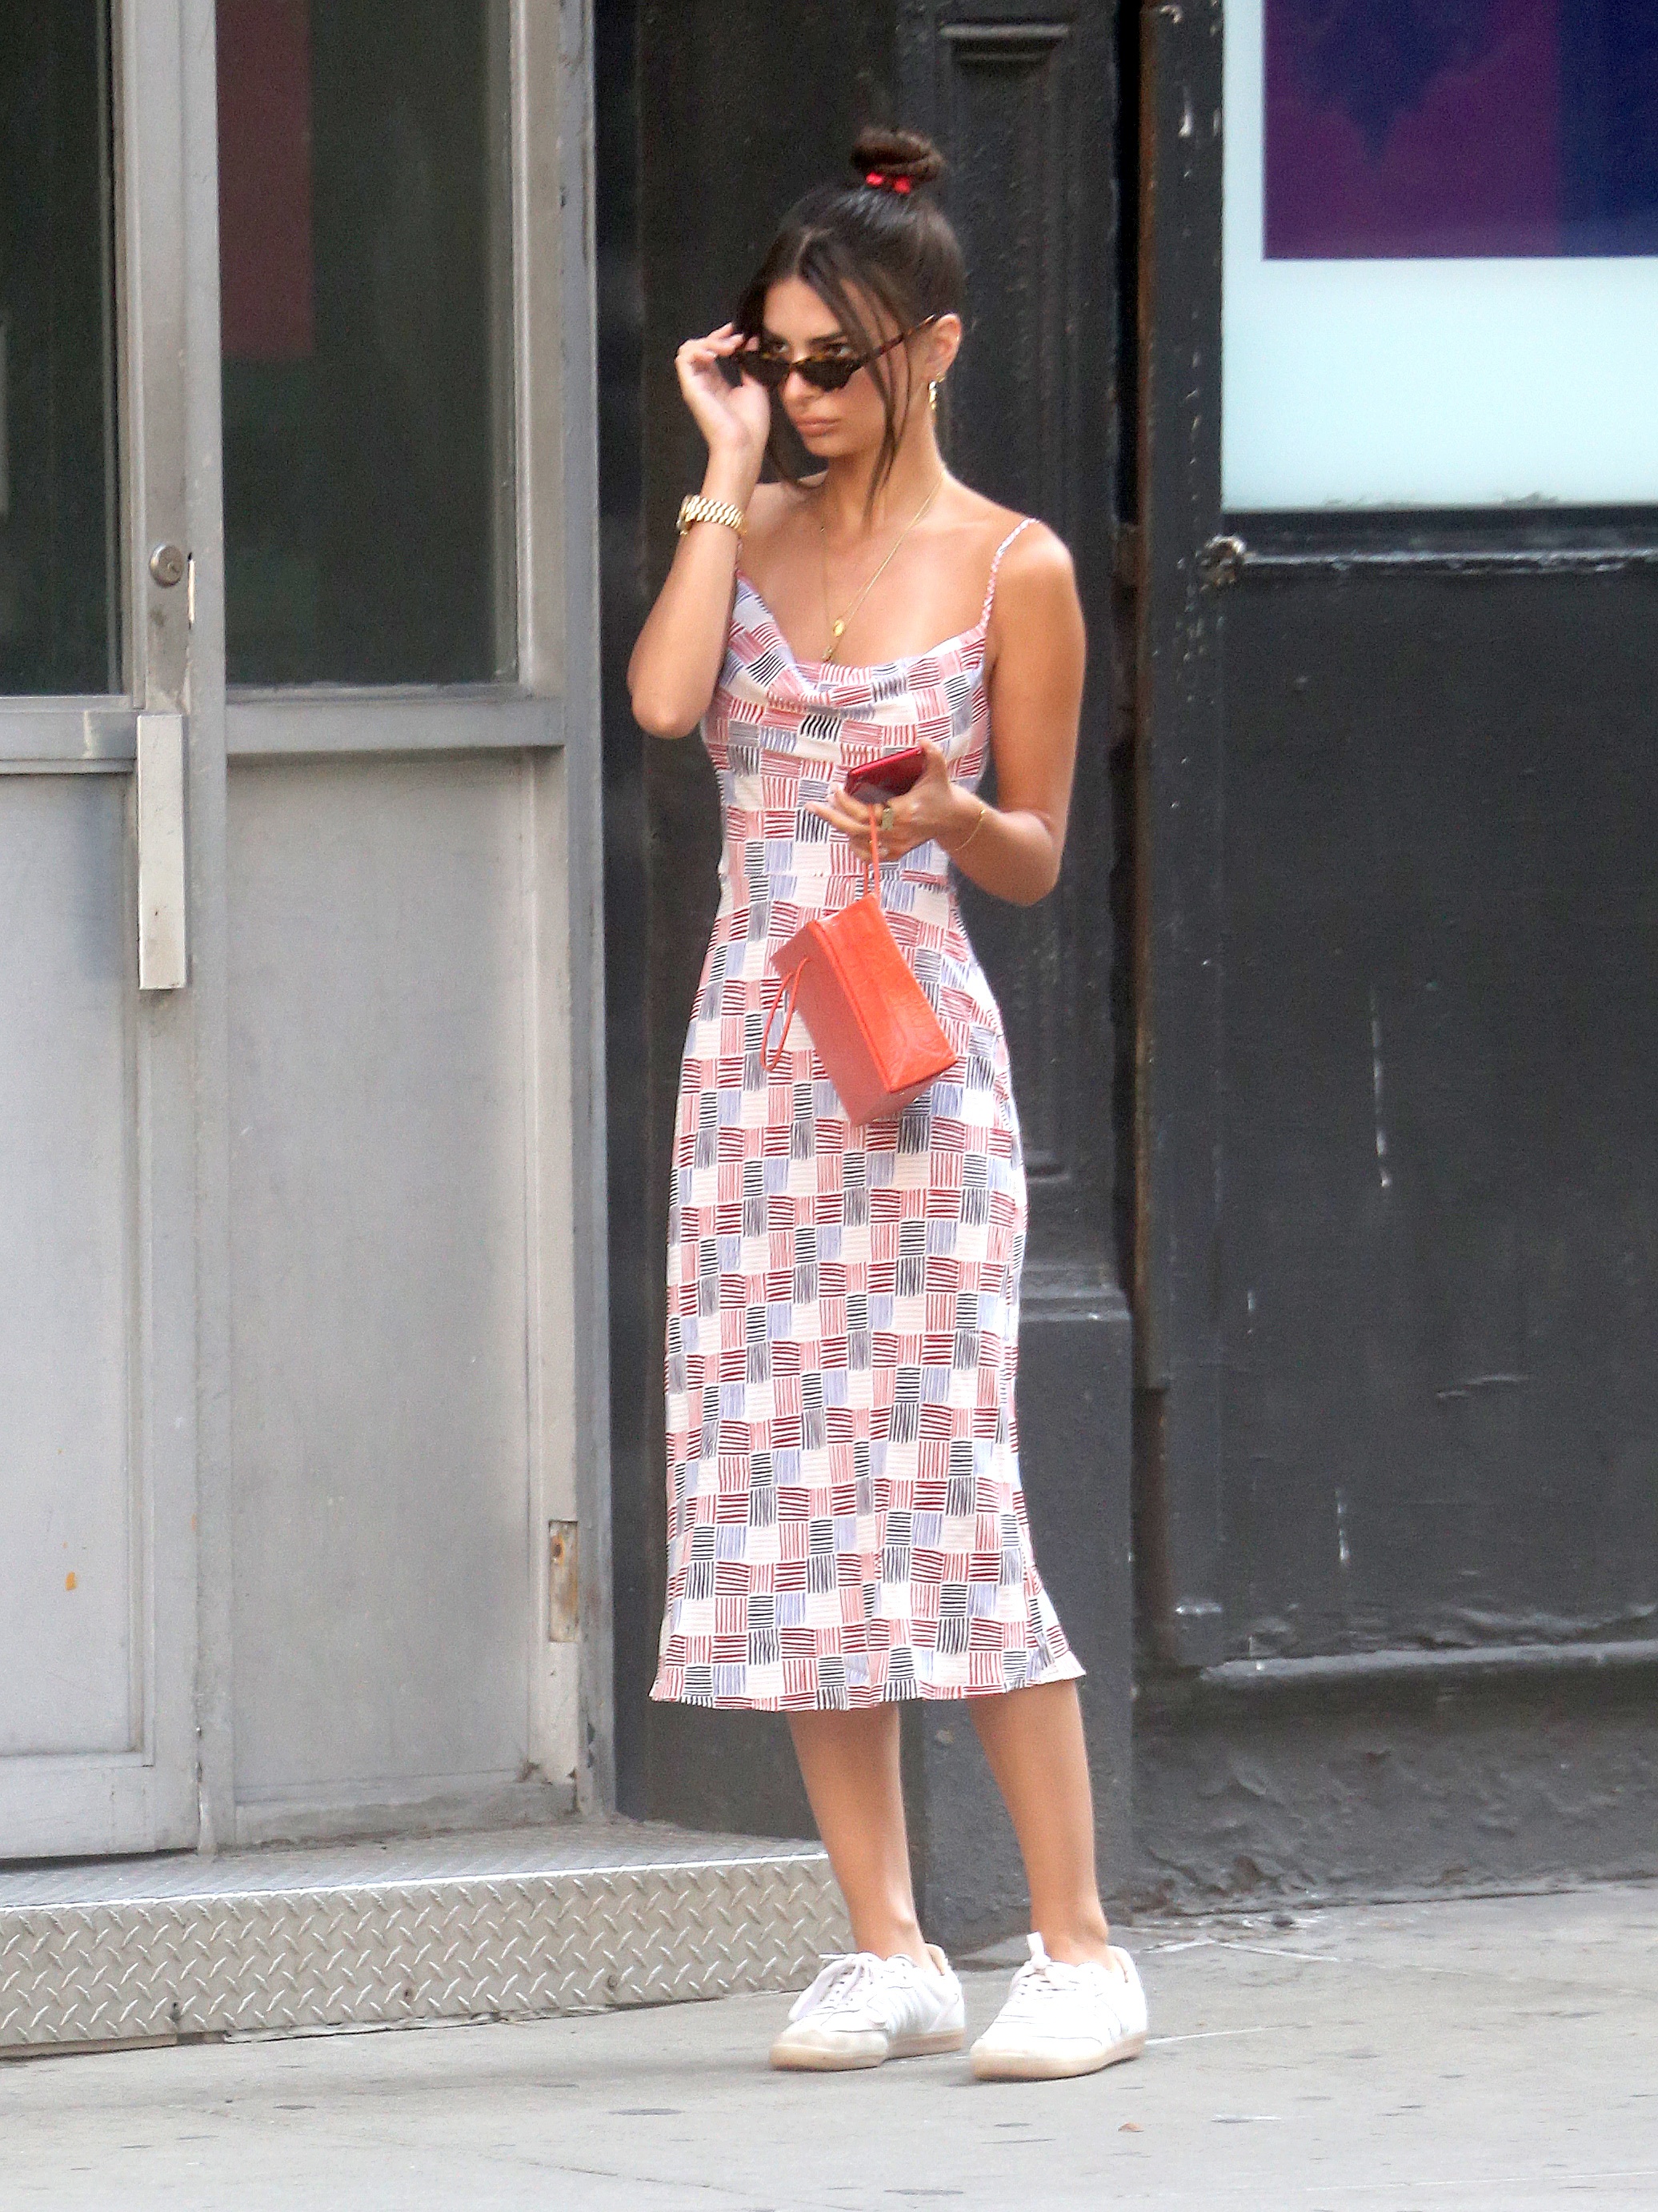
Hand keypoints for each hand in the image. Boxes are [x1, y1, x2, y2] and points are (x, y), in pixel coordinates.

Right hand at [674, 323, 770, 482]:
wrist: (744, 445)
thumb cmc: (752, 425)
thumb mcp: (756, 387)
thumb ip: (750, 363)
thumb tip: (751, 340)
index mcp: (718, 383)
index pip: (712, 352)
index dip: (722, 337)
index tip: (738, 334)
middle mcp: (704, 382)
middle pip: (700, 347)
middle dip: (718, 337)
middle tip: (736, 341)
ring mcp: (695, 385)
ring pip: (689, 349)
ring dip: (709, 341)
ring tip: (727, 349)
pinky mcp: (690, 388)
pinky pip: (683, 359)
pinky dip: (698, 350)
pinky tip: (714, 354)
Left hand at [806, 740, 984, 862]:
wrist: (953, 819)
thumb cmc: (941, 792)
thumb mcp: (938, 770)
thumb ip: (933, 753)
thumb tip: (922, 740)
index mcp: (904, 812)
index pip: (867, 813)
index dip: (847, 803)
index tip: (834, 789)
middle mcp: (898, 832)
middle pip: (857, 829)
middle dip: (832, 817)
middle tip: (813, 805)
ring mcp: (898, 845)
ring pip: (860, 843)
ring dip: (842, 828)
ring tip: (827, 811)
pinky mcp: (898, 852)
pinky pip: (872, 856)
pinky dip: (856, 848)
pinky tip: (847, 834)